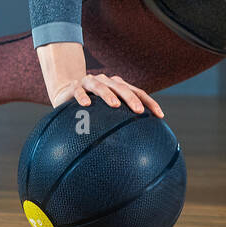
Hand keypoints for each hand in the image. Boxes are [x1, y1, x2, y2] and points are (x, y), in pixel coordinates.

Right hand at [48, 73, 164, 117]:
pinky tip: (87, 104)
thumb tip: (140, 145)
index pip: (137, 92)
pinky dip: (82, 96)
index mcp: (118, 86)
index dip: (149, 102)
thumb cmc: (92, 107)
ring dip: (108, 94)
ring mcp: (90, 82)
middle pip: (121, 87)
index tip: (160, 116)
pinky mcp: (74, 87)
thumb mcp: (107, 112)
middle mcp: (106, 81)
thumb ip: (122, 122)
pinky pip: (78, 91)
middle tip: (138, 111)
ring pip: (100, 86)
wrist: (66, 92)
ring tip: (115, 105)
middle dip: (131, 98)